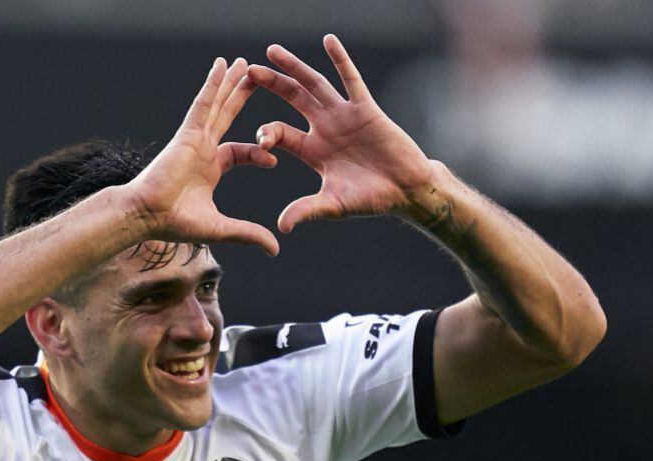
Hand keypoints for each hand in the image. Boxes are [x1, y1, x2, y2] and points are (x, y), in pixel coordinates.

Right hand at [128, 58, 280, 254]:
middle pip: (228, 116)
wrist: (148, 216)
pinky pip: (203, 103)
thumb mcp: (221, 228)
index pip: (240, 152)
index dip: (258, 152)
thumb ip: (249, 234)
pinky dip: (212, 84)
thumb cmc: (176, 223)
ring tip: (242, 62)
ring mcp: (194, 139)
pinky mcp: (187, 134)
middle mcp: (203, 149)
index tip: (273, 160)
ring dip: (230, 83)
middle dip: (242, 97)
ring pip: (217, 105)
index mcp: (211, 168)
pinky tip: (221, 66)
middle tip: (259, 77)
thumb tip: (275, 250)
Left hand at [248, 35, 436, 232]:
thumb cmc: (371, 198)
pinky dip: (340, 60)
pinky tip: (328, 41)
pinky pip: (351, 80)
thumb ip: (306, 210)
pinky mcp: (365, 108)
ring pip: (314, 85)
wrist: (406, 190)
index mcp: (312, 150)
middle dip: (270, 85)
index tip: (260, 140)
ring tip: (271, 51)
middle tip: (247, 72)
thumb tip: (281, 228)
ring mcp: (344, 115)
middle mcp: (324, 128)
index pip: (279, 133)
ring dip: (294, 68)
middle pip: (291, 100)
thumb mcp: (333, 204)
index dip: (266, 133)